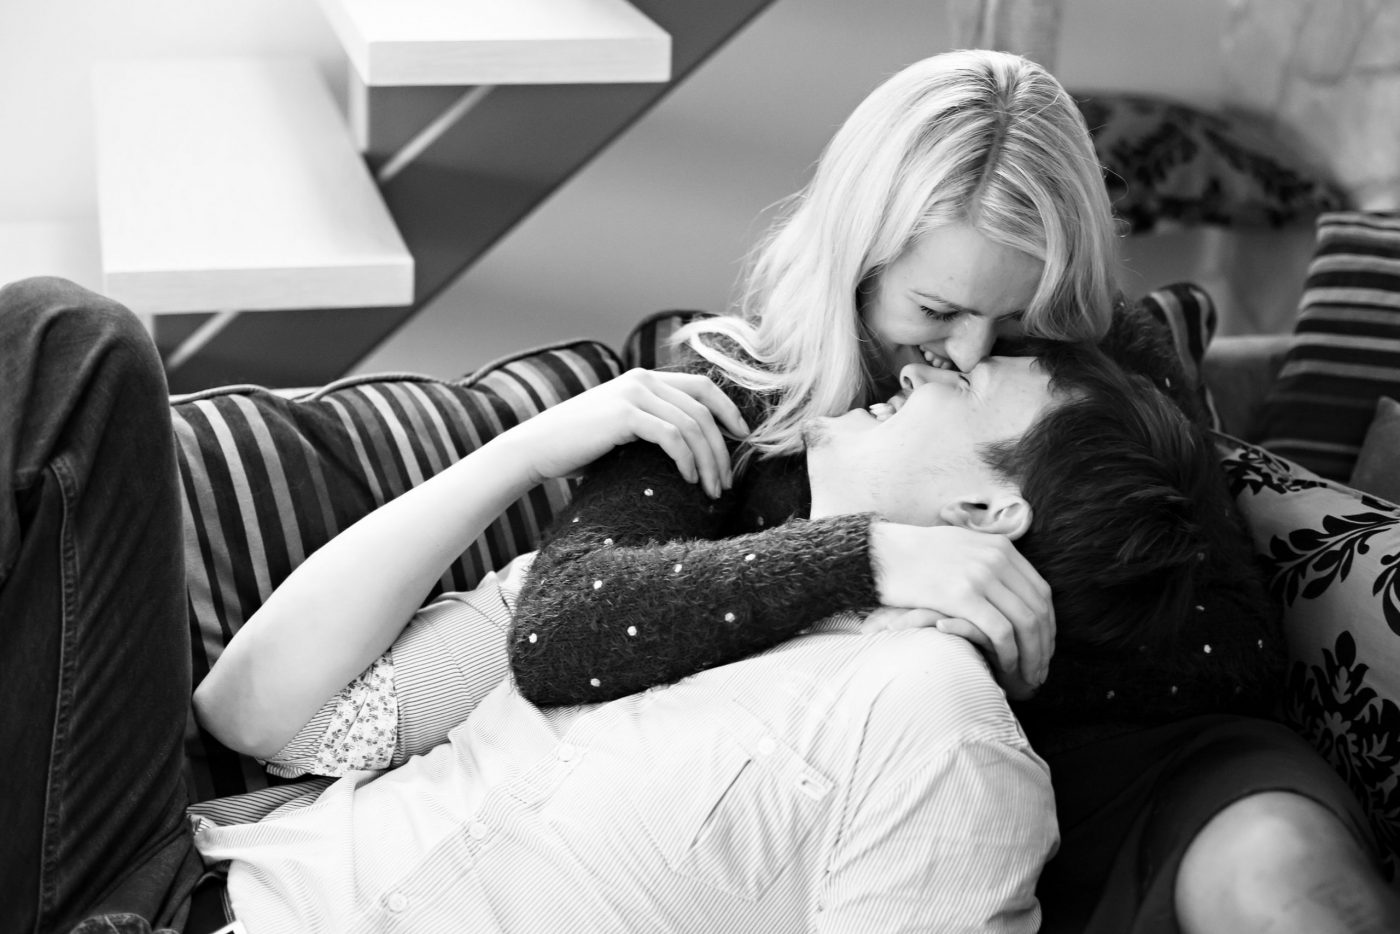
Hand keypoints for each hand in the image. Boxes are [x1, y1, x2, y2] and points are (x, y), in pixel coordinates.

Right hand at [510, 368, 749, 497]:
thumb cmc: (578, 447)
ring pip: (692, 424)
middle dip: (722, 448)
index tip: (744, 440)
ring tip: (711, 490)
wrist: (535, 448)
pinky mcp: (624, 414)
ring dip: (708, 461)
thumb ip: (652, 427)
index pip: (703, 386)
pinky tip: (687, 480)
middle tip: (726, 482)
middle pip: (704, 408)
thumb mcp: (621, 430)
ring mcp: (633, 393)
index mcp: (646, 378)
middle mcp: (643, 379)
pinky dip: (686, 459)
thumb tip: (691, 450)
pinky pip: (672, 435)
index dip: (729, 410)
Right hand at [869, 522, 1054, 691]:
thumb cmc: (914, 556)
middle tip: (1040, 671)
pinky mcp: (962, 595)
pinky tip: (1005, 668)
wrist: (879, 552)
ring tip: (1028, 678)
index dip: (1048, 625)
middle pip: (1038, 609)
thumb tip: (1007, 589)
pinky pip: (1001, 631)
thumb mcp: (961, 547)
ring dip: (1032, 656)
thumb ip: (987, 562)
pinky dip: (1010, 654)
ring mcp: (980, 575)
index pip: (1041, 592)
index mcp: (1000, 547)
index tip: (1044, 649)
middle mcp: (996, 558)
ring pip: (1026, 623)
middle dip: (1044, 646)